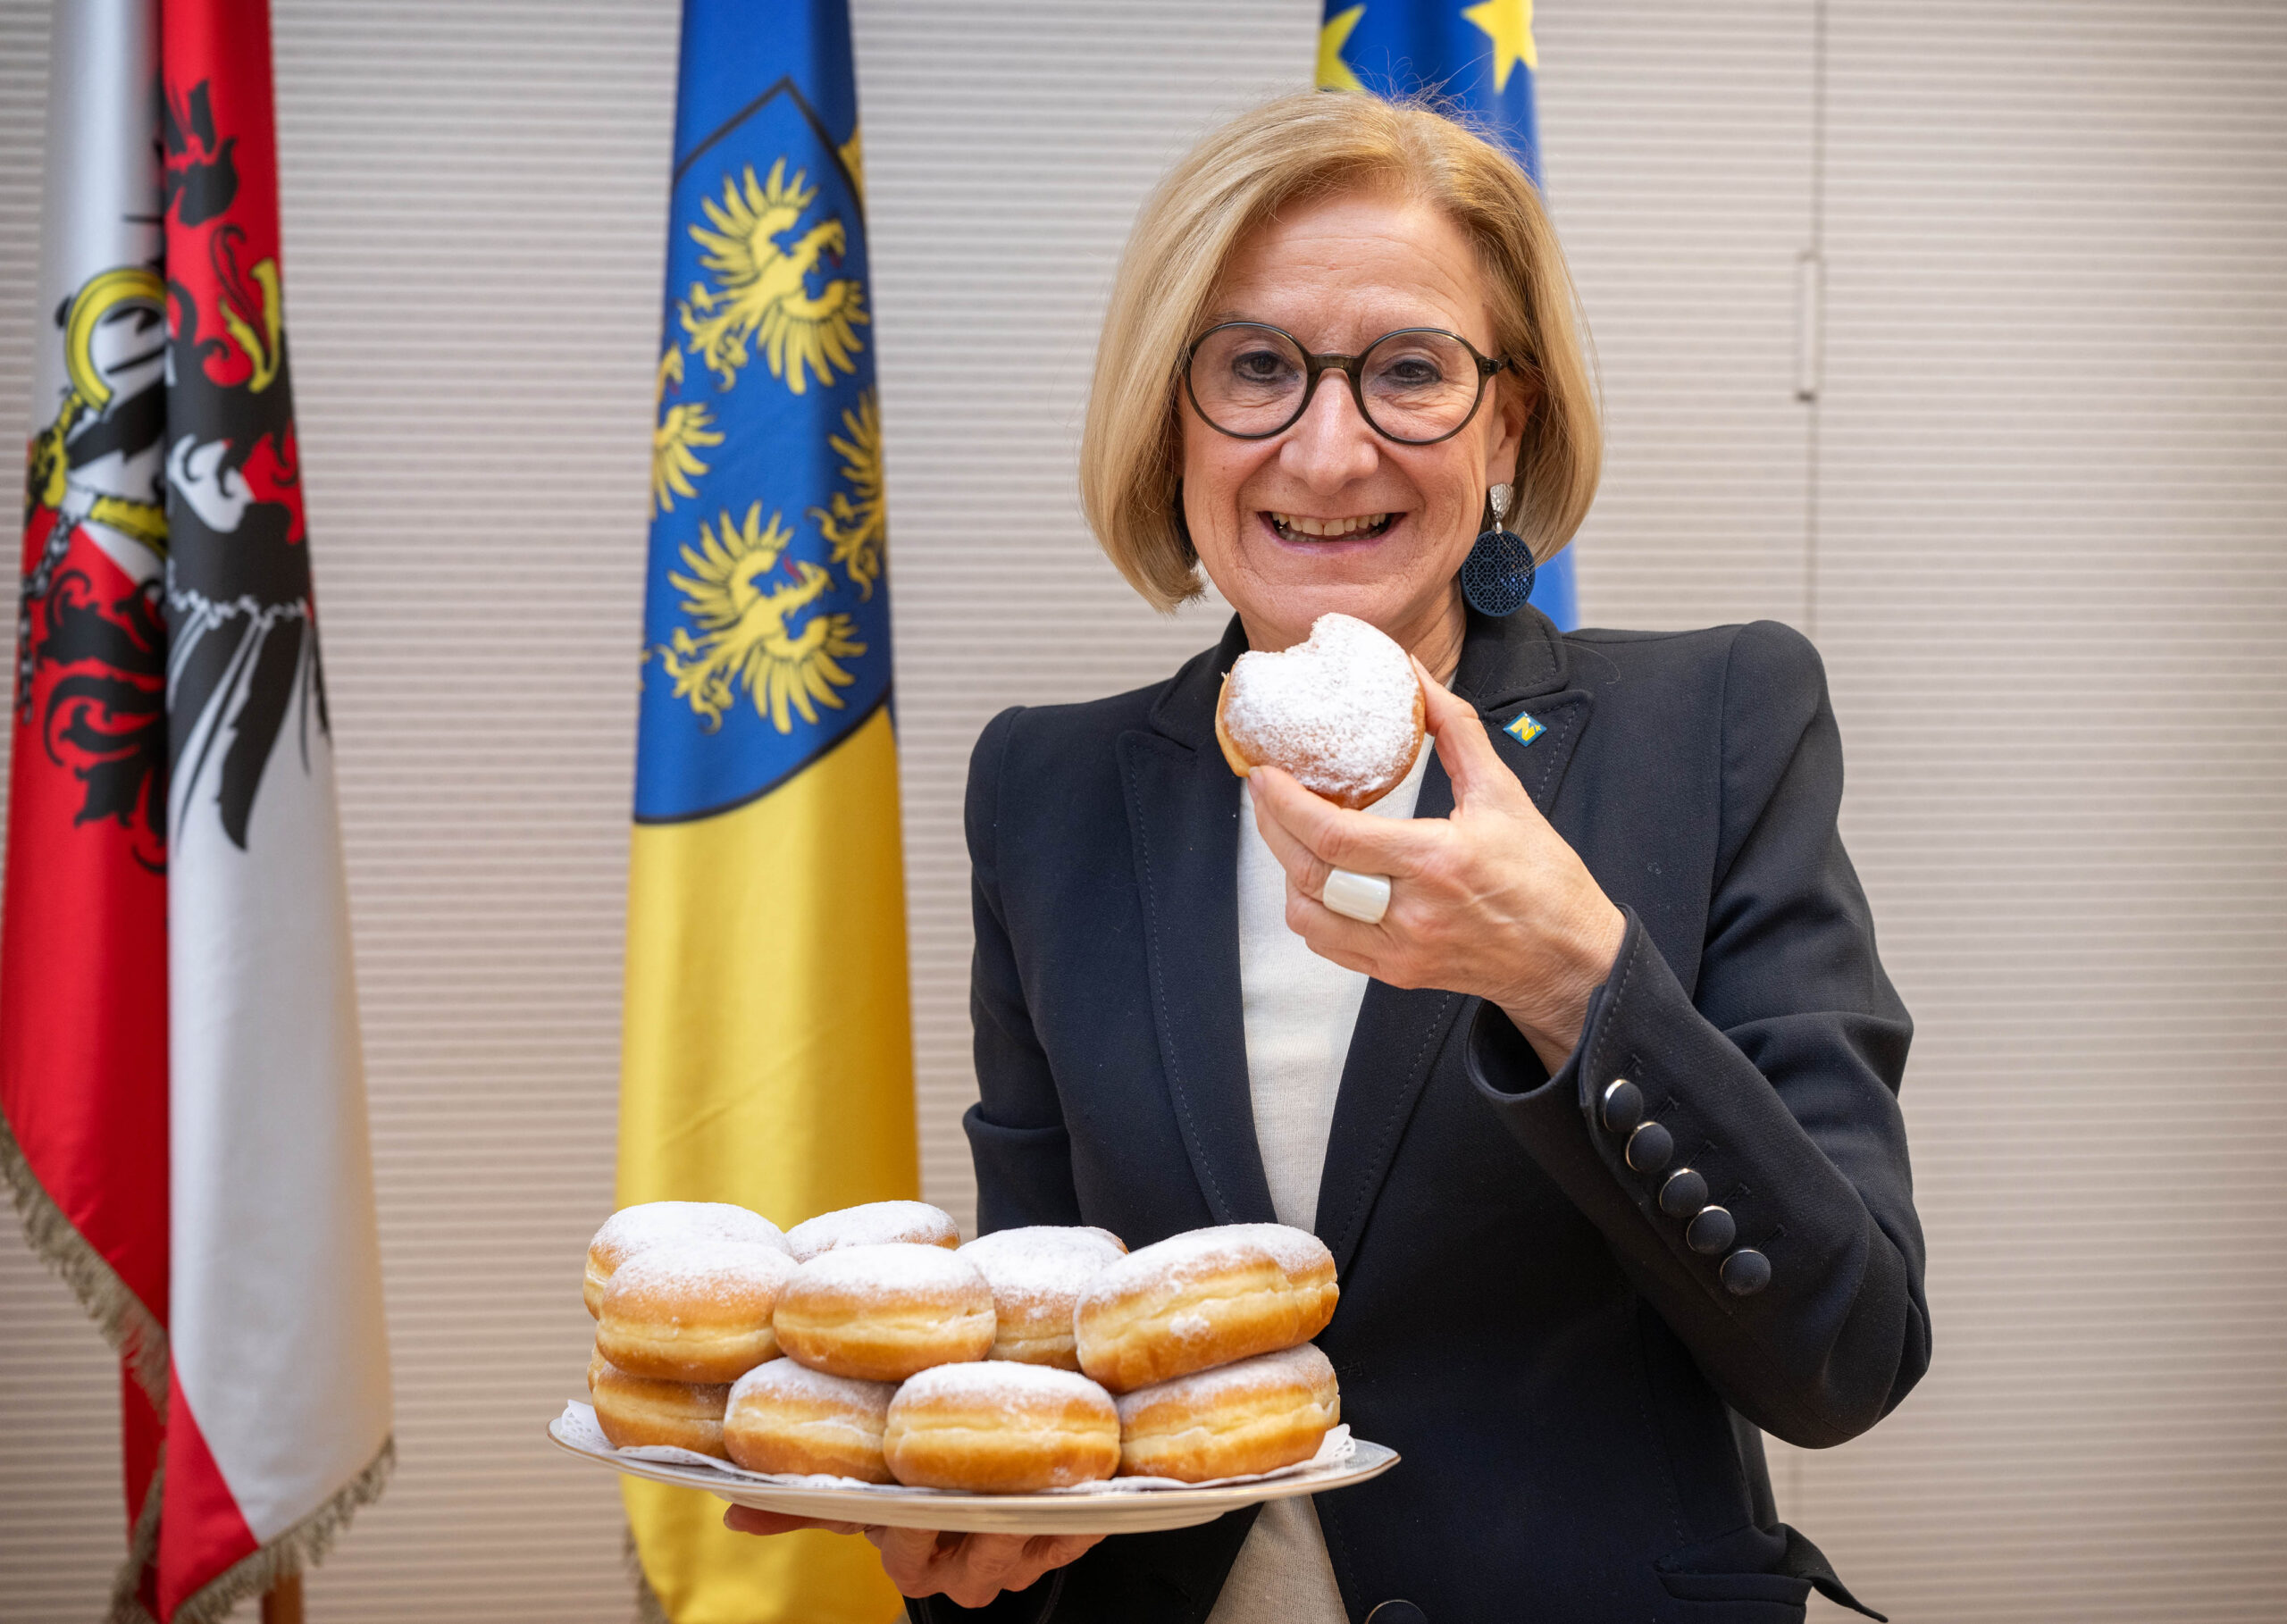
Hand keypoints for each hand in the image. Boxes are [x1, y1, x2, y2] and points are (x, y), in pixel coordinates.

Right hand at [722, 1507, 1101, 1607]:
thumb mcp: (864, 1485)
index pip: (907, 1559)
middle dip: (982, 1534)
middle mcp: (965, 1570)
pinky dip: (1077, 1510)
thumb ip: (808, 1497)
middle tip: (988, 1499)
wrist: (992, 1463)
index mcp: (914, 1560)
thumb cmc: (917, 1478)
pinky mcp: (1065, 1540)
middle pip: (974, 1567)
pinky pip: (1074, 1535)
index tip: (913, 1503)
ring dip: (1030, 1522)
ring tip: (1034, 1485)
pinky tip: (1077, 1478)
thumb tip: (731, 1511)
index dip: (913, 1534)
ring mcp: (1017, 1558)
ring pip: (1024, 1554)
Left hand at [1247, 658, 1624, 1070]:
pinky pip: (1327, 944)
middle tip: (1262, 791)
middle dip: (1272, 827)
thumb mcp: (1503, 793)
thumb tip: (1416, 675)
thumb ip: (1455, 729)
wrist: (1567, 959)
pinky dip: (1309, 908)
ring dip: (1286, 870)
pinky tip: (1318, 875)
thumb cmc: (1542, 877)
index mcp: (1437, 861)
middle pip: (1309, 873)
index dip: (1286, 804)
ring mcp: (1399, 948)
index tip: (1265, 773)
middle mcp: (1411, 911)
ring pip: (1307, 916)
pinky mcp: (1395, 972)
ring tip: (1289, 831)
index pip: (1335, 836)